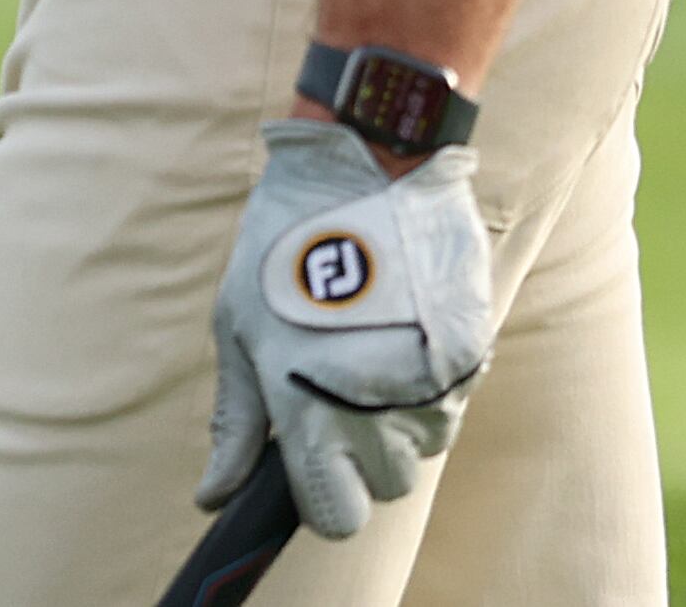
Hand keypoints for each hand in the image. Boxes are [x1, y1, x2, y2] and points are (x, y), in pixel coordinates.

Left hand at [201, 120, 493, 537]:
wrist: (364, 166)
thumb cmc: (282, 245)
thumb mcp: (239, 328)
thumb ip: (235, 421)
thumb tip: (212, 497)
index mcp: (310, 409)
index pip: (336, 519)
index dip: (324, 498)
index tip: (313, 464)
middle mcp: (378, 409)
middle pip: (387, 485)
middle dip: (362, 453)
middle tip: (335, 386)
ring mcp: (434, 386)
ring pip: (424, 446)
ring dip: (399, 416)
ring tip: (367, 345)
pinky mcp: (473, 355)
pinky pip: (453, 401)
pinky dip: (430, 382)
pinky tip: (400, 327)